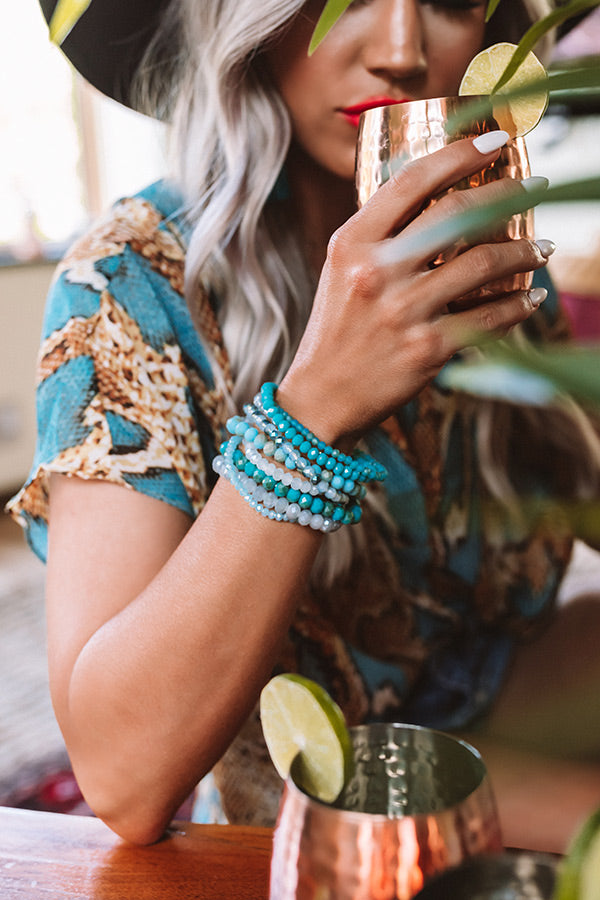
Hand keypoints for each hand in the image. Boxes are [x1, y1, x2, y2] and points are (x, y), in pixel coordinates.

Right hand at [280, 136, 549, 444]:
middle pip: (458, 214)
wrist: (321, 397)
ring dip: (525, 252)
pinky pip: (489, 317)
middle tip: (534, 189)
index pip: (412, 181)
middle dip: (508, 194)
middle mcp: (377, 272)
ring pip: (484, 264)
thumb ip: (381, 235)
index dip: (460, 153)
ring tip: (541, 250)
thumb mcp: (342, 271)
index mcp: (352, 244)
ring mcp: (404, 311)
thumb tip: (440, 201)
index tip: (496, 141)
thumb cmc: (336, 330)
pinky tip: (529, 298)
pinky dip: (518, 305)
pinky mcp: (427, 349)